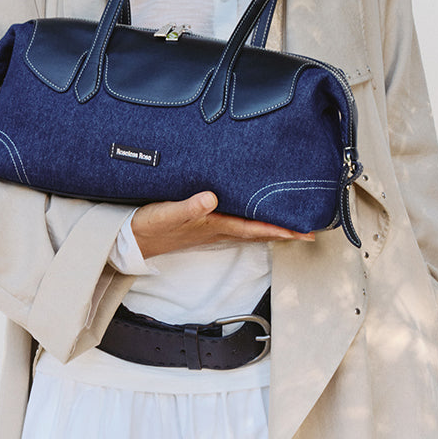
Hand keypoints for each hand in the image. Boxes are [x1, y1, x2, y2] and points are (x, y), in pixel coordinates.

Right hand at [131, 191, 314, 258]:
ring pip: (248, 231)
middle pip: (257, 233)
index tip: (303, 232)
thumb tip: (212, 198)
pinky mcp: (201, 227)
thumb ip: (188, 206)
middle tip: (308, 231)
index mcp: (213, 226)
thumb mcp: (166, 213)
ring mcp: (209, 231)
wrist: (129, 240)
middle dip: (282, 232)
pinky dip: (250, 224)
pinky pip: (234, 226)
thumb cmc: (148, 226)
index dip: (279, 230)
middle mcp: (216, 231)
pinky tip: (251, 218)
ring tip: (289, 226)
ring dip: (269, 229)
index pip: (253, 229)